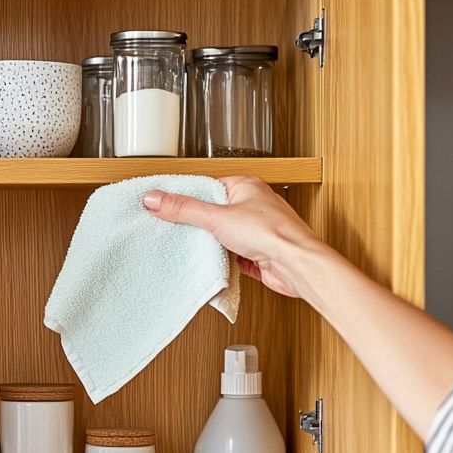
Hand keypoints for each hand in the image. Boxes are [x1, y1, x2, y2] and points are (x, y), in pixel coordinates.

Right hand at [142, 176, 325, 298]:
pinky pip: (231, 255)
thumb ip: (184, 209)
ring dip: (211, 244)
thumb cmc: (273, 234)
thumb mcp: (217, 217)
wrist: (297, 265)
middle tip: (177, 228)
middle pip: (214, 213)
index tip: (167, 205)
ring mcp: (257, 230)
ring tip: (196, 247)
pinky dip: (221, 260)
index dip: (187, 197)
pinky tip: (213, 262)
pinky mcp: (258, 253)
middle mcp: (253, 206)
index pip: (208, 187)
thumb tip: (155, 198)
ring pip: (223, 235)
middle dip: (198, 224)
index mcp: (246, 186)